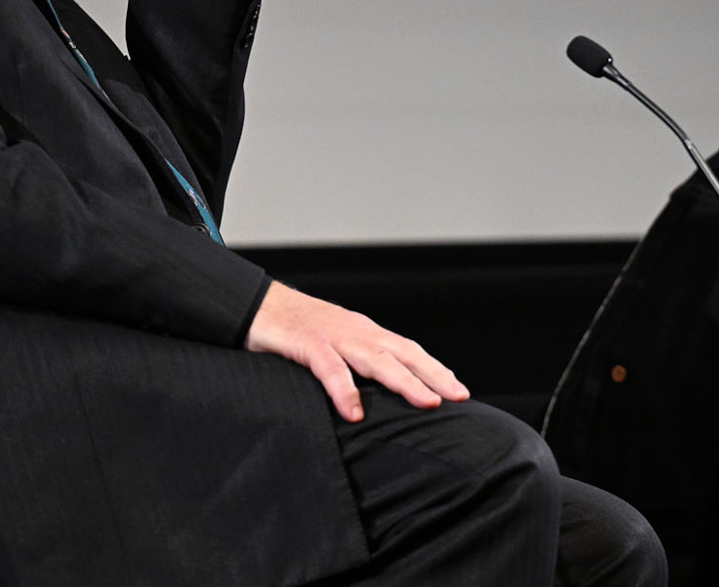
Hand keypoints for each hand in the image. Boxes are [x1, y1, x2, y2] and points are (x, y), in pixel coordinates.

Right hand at [245, 283, 469, 421]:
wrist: (259, 304)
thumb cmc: (299, 331)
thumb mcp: (337, 347)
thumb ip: (358, 366)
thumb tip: (381, 397)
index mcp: (367, 334)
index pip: (410, 352)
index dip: (435, 370)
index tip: (459, 392)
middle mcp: (358, 333)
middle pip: (404, 354)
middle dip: (434, 376)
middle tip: (458, 397)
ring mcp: (335, 337)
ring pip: (377, 360)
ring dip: (404, 382)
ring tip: (427, 402)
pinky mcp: (308, 344)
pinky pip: (330, 369)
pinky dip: (344, 390)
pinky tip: (354, 413)